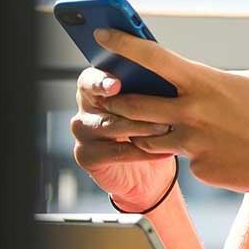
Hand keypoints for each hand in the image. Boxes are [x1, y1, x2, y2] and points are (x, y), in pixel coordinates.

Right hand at [71, 65, 179, 210]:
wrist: (144, 170)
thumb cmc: (148, 124)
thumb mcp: (150, 103)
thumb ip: (147, 90)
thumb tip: (162, 79)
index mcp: (93, 85)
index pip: (90, 79)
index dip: (101, 81)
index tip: (116, 85)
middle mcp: (83, 106)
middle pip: (102, 103)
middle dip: (130, 106)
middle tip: (156, 108)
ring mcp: (81, 132)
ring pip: (113, 126)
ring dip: (143, 127)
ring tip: (167, 128)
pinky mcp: (85, 155)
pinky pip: (118, 152)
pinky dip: (145, 152)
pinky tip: (166, 151)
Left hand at [95, 28, 248, 193]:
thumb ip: (217, 79)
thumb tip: (199, 77)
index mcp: (204, 82)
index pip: (153, 57)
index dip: (123, 44)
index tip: (102, 36)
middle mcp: (192, 112)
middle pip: (134, 105)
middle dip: (114, 101)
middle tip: (106, 98)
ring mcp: (193, 144)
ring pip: (149, 139)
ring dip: (143, 133)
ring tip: (145, 128)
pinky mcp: (199, 169)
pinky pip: (183, 160)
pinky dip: (189, 155)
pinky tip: (214, 153)